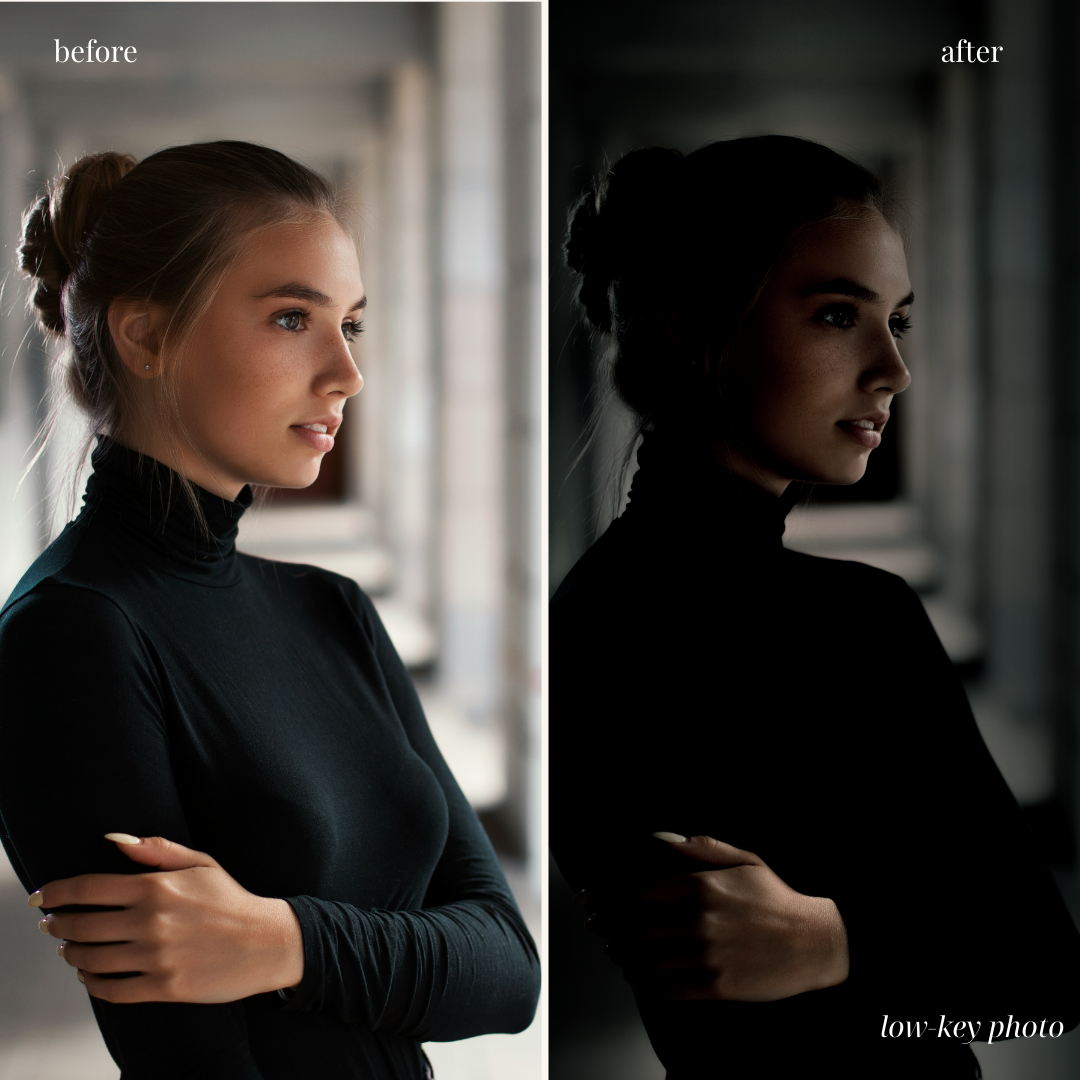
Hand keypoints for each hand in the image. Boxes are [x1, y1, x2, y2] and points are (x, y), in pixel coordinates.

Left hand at [29, 834, 303, 1003]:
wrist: (267, 942)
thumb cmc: (232, 900)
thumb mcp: (201, 863)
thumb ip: (155, 850)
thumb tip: (113, 839)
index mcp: (157, 887)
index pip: (89, 888)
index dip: (56, 892)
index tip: (42, 896)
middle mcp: (151, 922)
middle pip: (81, 925)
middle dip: (56, 924)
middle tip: (50, 924)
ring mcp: (156, 957)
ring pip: (90, 959)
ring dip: (70, 954)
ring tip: (67, 949)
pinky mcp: (163, 987)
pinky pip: (110, 990)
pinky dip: (91, 983)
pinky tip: (89, 974)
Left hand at [589, 834, 848, 1001]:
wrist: (814, 942)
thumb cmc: (774, 898)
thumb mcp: (742, 860)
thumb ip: (697, 850)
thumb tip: (658, 838)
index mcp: (700, 887)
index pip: (635, 894)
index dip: (609, 897)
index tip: (597, 899)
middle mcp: (697, 922)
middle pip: (632, 928)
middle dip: (609, 927)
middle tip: (598, 926)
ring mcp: (705, 957)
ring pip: (643, 960)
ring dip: (623, 956)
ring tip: (615, 951)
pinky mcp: (714, 986)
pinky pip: (664, 989)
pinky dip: (644, 983)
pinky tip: (639, 975)